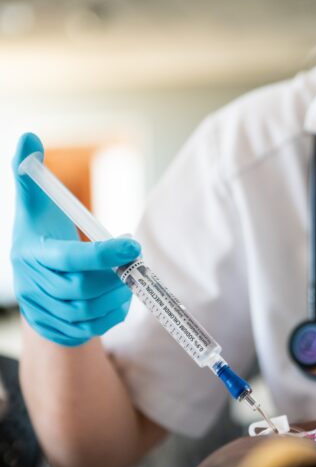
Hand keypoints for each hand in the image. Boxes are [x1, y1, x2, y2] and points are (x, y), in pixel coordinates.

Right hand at [11, 133, 140, 345]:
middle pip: (81, 288)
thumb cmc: (42, 234)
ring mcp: (43, 311)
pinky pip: (92, 329)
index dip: (103, 254)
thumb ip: (32, 174)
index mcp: (30, 253)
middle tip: (134, 260)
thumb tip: (29, 137)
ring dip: (118, 296)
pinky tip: (120, 298)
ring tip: (129, 278)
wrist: (34, 279)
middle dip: (115, 275)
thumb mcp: (36, 205)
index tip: (133, 242)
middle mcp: (32, 285)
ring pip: (88, 312)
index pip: (68, 258)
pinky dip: (113, 315)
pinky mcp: (58, 329)